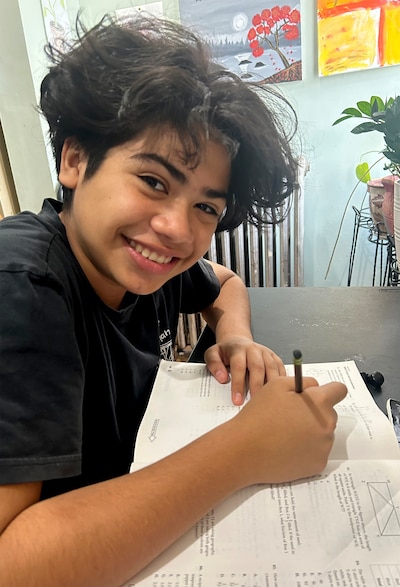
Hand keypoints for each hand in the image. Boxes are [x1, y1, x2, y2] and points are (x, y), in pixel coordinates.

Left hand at [204, 337, 284, 404]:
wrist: (237, 341)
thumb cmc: (225, 352)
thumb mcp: (212, 354)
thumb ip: (214, 364)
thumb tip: (222, 378)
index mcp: (238, 349)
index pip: (239, 366)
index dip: (238, 384)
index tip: (237, 400)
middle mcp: (253, 349)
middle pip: (258, 367)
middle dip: (256, 386)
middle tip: (254, 403)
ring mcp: (265, 352)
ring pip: (272, 368)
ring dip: (271, 385)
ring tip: (267, 401)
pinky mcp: (274, 357)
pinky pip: (281, 368)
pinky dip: (281, 380)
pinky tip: (278, 392)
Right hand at [227, 376, 346, 484]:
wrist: (245, 450)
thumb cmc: (259, 415)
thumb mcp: (277, 385)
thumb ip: (303, 382)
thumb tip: (315, 387)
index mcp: (319, 402)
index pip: (339, 390)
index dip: (328, 390)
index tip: (316, 396)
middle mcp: (328, 424)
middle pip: (329, 413)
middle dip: (315, 413)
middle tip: (291, 417)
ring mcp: (324, 447)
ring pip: (323, 434)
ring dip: (310, 432)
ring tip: (285, 435)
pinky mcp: (318, 465)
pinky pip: (317, 453)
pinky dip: (305, 451)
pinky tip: (287, 449)